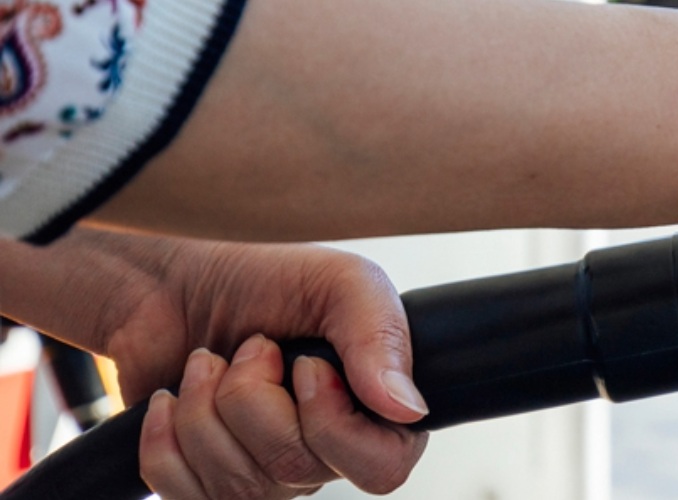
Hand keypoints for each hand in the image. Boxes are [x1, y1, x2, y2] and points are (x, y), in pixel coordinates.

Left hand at [0, 230, 426, 497]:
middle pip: (296, 470)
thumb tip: (406, 407)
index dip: (334, 423)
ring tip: (209, 364)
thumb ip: (381, 337)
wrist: (172, 288)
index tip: (306, 366)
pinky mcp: (202, 484)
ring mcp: (261, 477)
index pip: (381, 468)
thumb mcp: (339, 283)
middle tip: (252, 349)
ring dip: (204, 408)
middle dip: (253, 397)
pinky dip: (164, 437)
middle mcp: (322, 455)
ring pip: (237, 485)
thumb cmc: (262, 283)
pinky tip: (175, 400)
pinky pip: (184, 493)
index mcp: (373, 413)